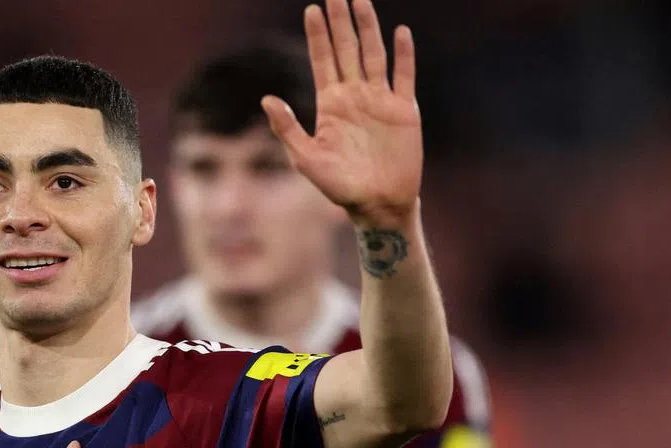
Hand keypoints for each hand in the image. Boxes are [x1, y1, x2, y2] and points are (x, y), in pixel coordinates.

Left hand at [262, 0, 421, 225]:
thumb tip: (266, 99)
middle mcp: (354, 96)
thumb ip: (287, 128)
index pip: (322, 61)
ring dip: (368, 28)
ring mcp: (380, 100)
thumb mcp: (306, 159)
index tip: (312, 9)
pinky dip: (403, 54)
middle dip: (341, 22)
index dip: (318, 35)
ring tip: (361, 1)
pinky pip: (404, 76)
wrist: (377, 204)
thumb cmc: (339, 186)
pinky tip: (399, 32)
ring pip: (373, 55)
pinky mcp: (404, 110)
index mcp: (330, 105)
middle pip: (347, 50)